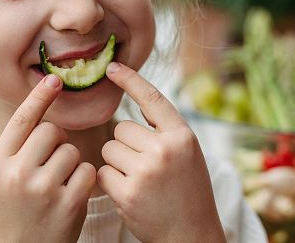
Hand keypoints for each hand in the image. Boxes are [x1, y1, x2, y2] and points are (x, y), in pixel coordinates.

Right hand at [0, 74, 96, 242]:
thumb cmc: (12, 216)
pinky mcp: (67, 205)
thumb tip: (37, 111)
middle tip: (51, 164)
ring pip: (71, 151)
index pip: (21, 121)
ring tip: (59, 186)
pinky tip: (72, 195)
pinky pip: (87, 171)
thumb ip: (14, 151)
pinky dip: (85, 180)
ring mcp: (42, 190)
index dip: (39, 97)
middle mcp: (17, 175)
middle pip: (51, 132)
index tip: (53, 79)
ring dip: (71, 164)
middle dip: (57, 143)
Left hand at [97, 62, 225, 242]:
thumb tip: (137, 102)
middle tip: (146, 169)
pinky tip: (130, 195)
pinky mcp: (128, 192)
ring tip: (140, 183)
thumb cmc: (188, 193)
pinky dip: (110, 183)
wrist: (192, 236)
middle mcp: (166, 149)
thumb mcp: (188, 155)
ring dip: (117, 164)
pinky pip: (102, 173)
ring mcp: (146, 171)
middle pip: (121, 129)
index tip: (112, 67)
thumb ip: (166, 130)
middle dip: (126, 146)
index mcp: (183, 136)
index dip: (130, 79)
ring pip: (109, 149)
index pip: (152, 98)